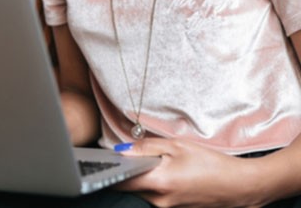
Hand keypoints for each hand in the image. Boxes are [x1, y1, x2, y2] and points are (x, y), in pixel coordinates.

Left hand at [114, 138, 261, 207]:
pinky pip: (157, 196)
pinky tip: (169, 172)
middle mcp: (161, 201)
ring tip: (158, 162)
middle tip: (135, 154)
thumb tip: (122, 149)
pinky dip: (156, 184)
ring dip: (144, 177)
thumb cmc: (212, 163)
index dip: (112, 168)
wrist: (241, 185)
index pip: (121, 180)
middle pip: (131, 186)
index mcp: (159, 183)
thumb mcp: (178, 146)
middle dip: (129, 170)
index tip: (106, 158)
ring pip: (144, 191)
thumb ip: (146, 147)